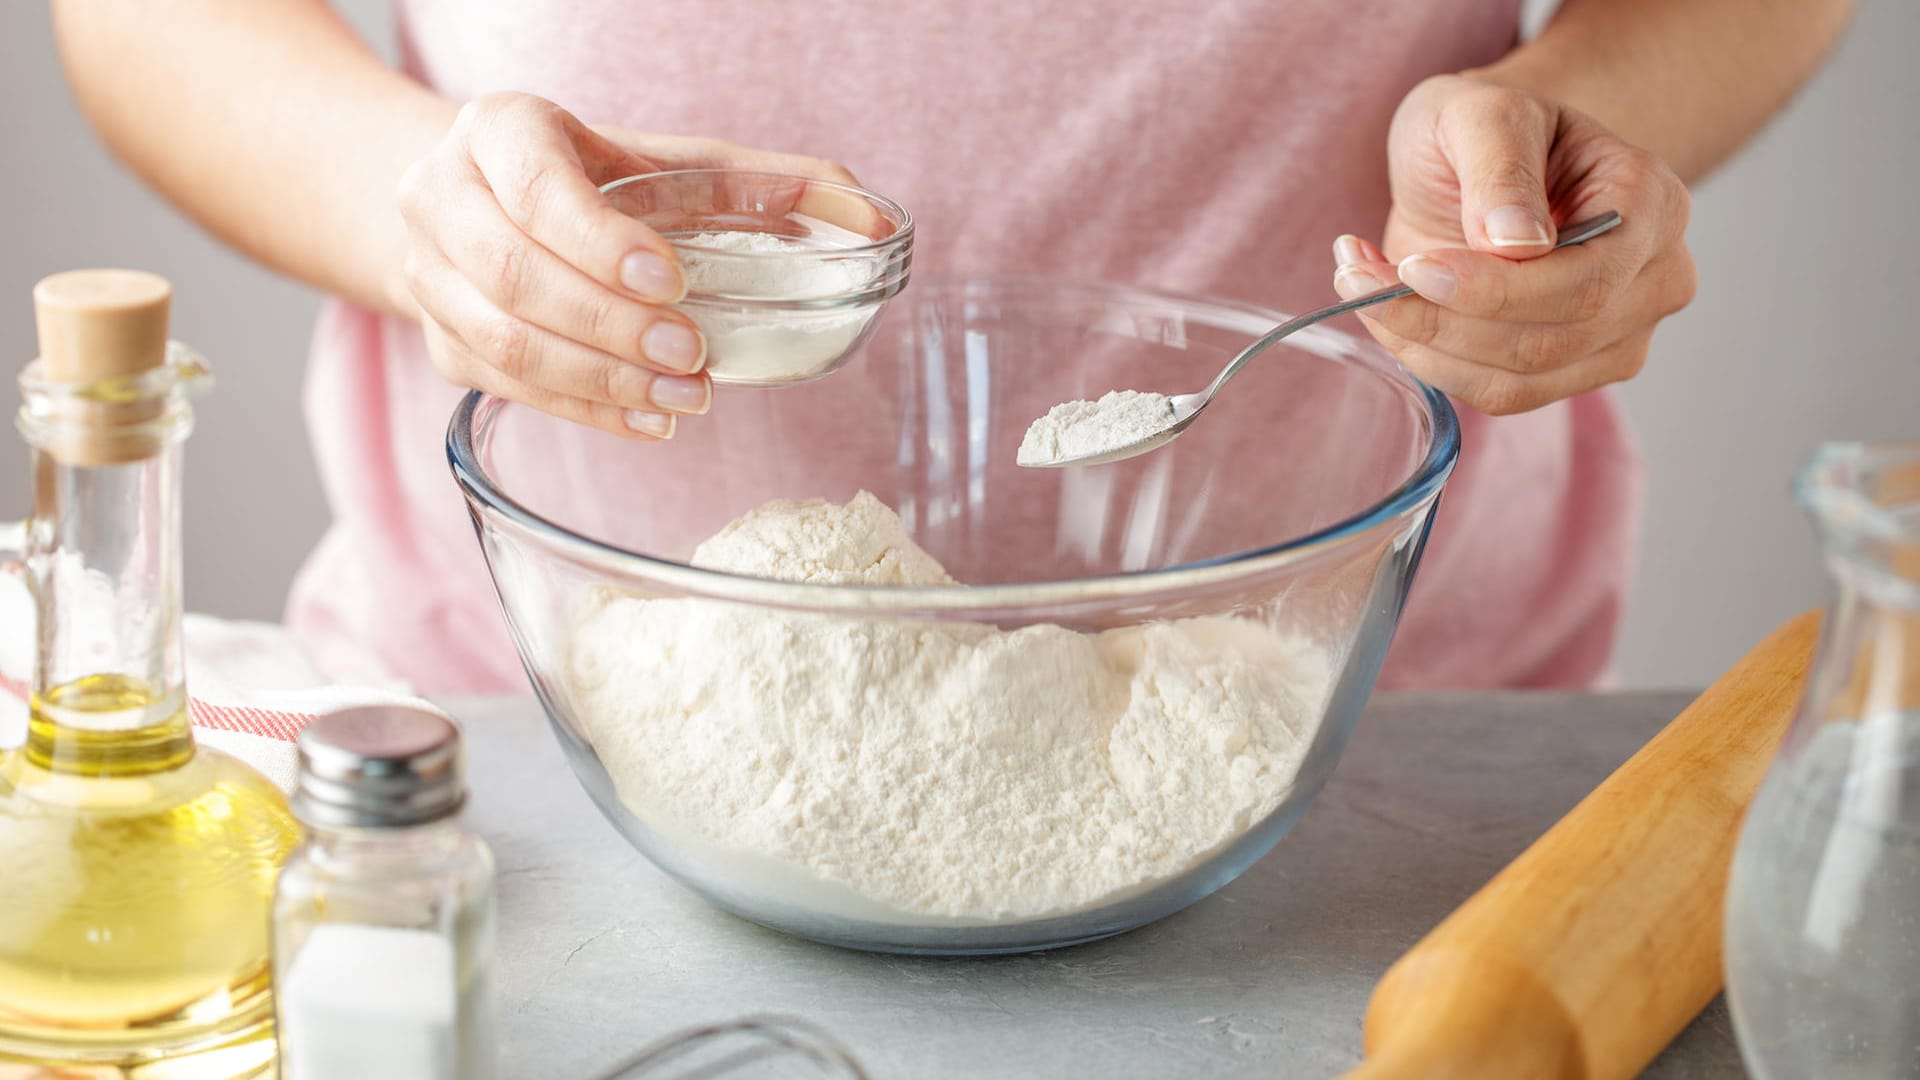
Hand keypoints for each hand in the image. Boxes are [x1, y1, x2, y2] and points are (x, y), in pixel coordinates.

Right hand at [396, 92, 859, 438]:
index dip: (601, 240)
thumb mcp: (670, 164)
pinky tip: (649, 419)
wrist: (481, 199)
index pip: (538, 187)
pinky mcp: (439, 341)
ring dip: (601, 379)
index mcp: (499, 129)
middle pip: (516, 275)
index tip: (673, 281)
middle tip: (695, 355)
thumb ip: (766, 184)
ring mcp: (428, 274)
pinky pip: (506, 387)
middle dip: (612, 326)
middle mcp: (443, 194)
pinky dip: (584, 409)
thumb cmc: (594, 179)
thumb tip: (870, 215)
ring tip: (685, 398)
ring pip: (503, 341)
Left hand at [1333, 75, 1695, 414]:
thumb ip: (1502, 168)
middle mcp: (1655, 278)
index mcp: (1651, 205)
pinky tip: (1390, 313)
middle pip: (1549, 340)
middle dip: (1441, 320)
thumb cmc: (1487, 129)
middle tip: (1359, 278)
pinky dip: (1429, 361)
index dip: (1492, 291)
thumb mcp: (1482, 113)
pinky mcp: (1571, 373)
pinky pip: (1497, 393)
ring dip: (1422, 345)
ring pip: (1516, 380)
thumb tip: (1519, 244)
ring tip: (1362, 285)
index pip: (1583, 280)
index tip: (1413, 267)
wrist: (1477, 160)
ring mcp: (1620, 335)